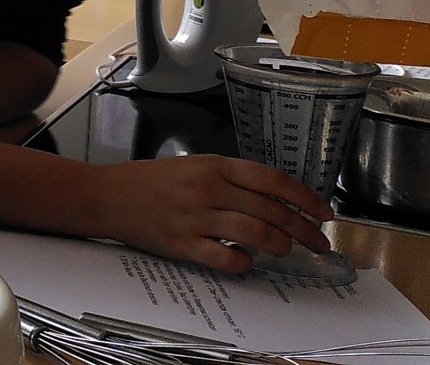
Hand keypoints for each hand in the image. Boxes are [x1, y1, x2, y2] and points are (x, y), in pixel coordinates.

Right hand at [90, 154, 334, 272]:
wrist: (105, 195)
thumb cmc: (150, 181)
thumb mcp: (193, 166)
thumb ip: (230, 179)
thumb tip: (275, 200)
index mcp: (213, 165)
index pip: (272, 180)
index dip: (305, 198)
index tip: (324, 213)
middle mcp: (207, 189)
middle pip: (271, 210)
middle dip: (303, 230)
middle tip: (318, 242)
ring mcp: (194, 217)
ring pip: (255, 233)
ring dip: (280, 245)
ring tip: (287, 251)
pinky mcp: (181, 244)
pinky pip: (225, 258)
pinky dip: (244, 264)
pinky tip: (246, 262)